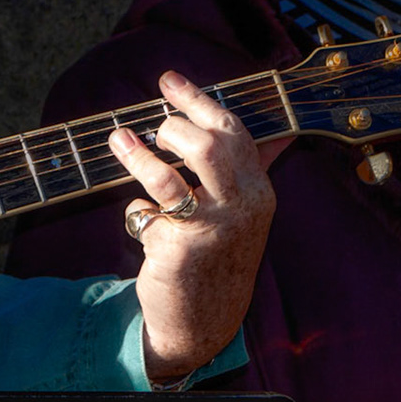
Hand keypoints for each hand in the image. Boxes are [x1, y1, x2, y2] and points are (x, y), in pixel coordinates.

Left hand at [109, 70, 275, 382]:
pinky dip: (136, 212)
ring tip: (120, 140)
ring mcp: (213, 230)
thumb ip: (251, 171)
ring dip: (140, 156)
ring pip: (172, 177)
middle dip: (174, 126)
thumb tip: (281, 132)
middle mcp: (243, 208)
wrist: (205, 322)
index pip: (233, 132)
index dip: (198, 101)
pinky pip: (146, 215)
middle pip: (208, 146)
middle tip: (154, 127)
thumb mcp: (243, 213)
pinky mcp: (181, 250)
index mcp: (259, 192)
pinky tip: (138, 217)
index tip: (169, 79)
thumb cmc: (217, 257)